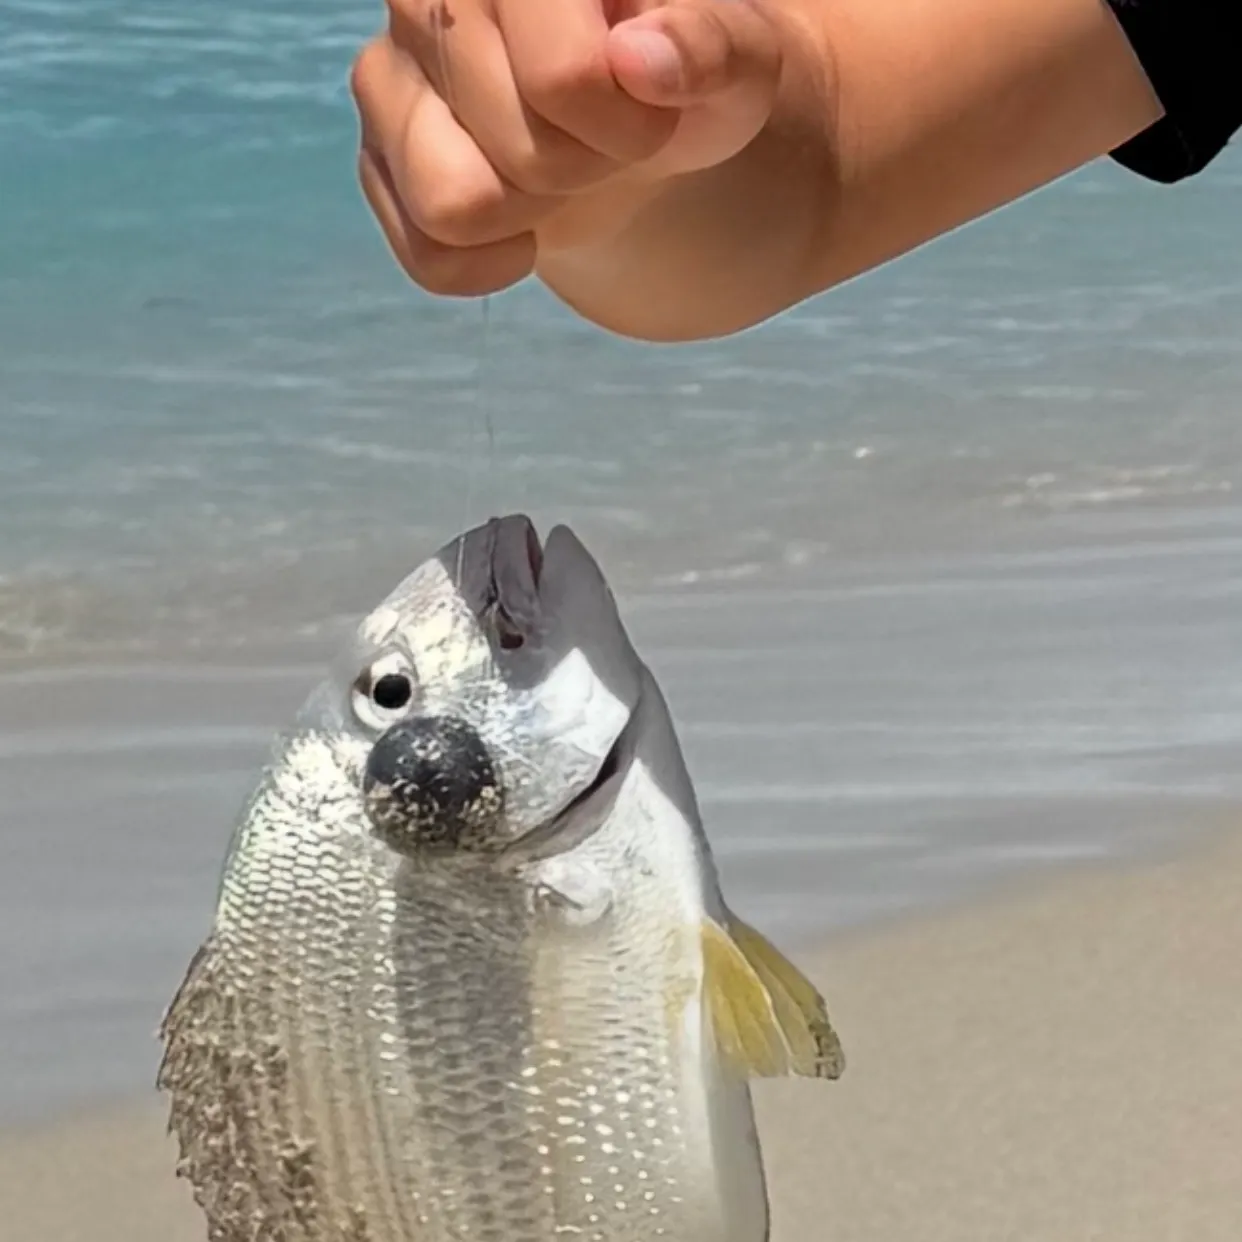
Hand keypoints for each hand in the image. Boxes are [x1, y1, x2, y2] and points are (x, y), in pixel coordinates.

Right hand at [350, 0, 825, 335]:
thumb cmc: (684, 77)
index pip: (566, 81)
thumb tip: (639, 62)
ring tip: (558, 166)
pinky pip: (429, 253)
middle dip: (586, 170)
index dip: (630, 129)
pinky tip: (523, 223)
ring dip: (532, 212)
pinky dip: (491, 263)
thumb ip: (713, 46)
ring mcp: (388, 74)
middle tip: (603, 138)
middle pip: (523, 153)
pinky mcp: (376, 159)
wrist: (632, 122)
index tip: (651, 112)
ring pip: (458, 206)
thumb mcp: (737, 61)